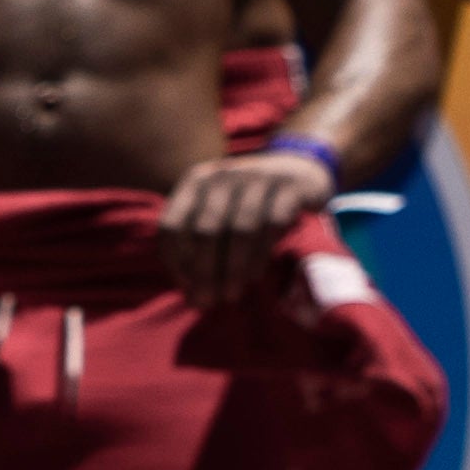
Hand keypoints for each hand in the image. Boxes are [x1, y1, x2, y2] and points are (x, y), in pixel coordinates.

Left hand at [162, 137, 335, 318]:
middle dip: (204, 272)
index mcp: (195, 182)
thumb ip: (199, 244)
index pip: (172, 225)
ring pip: (240, 230)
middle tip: (208, 301)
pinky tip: (254, 276)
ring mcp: (257, 179)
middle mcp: (222, 176)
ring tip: (231, 295)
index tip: (187, 287)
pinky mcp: (289, 188)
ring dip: (233, 269)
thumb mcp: (216, 211)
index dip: (174, 262)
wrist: (297, 168)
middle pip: (205, 231)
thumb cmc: (246, 202)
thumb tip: (193, 297)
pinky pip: (272, 225)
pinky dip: (261, 255)